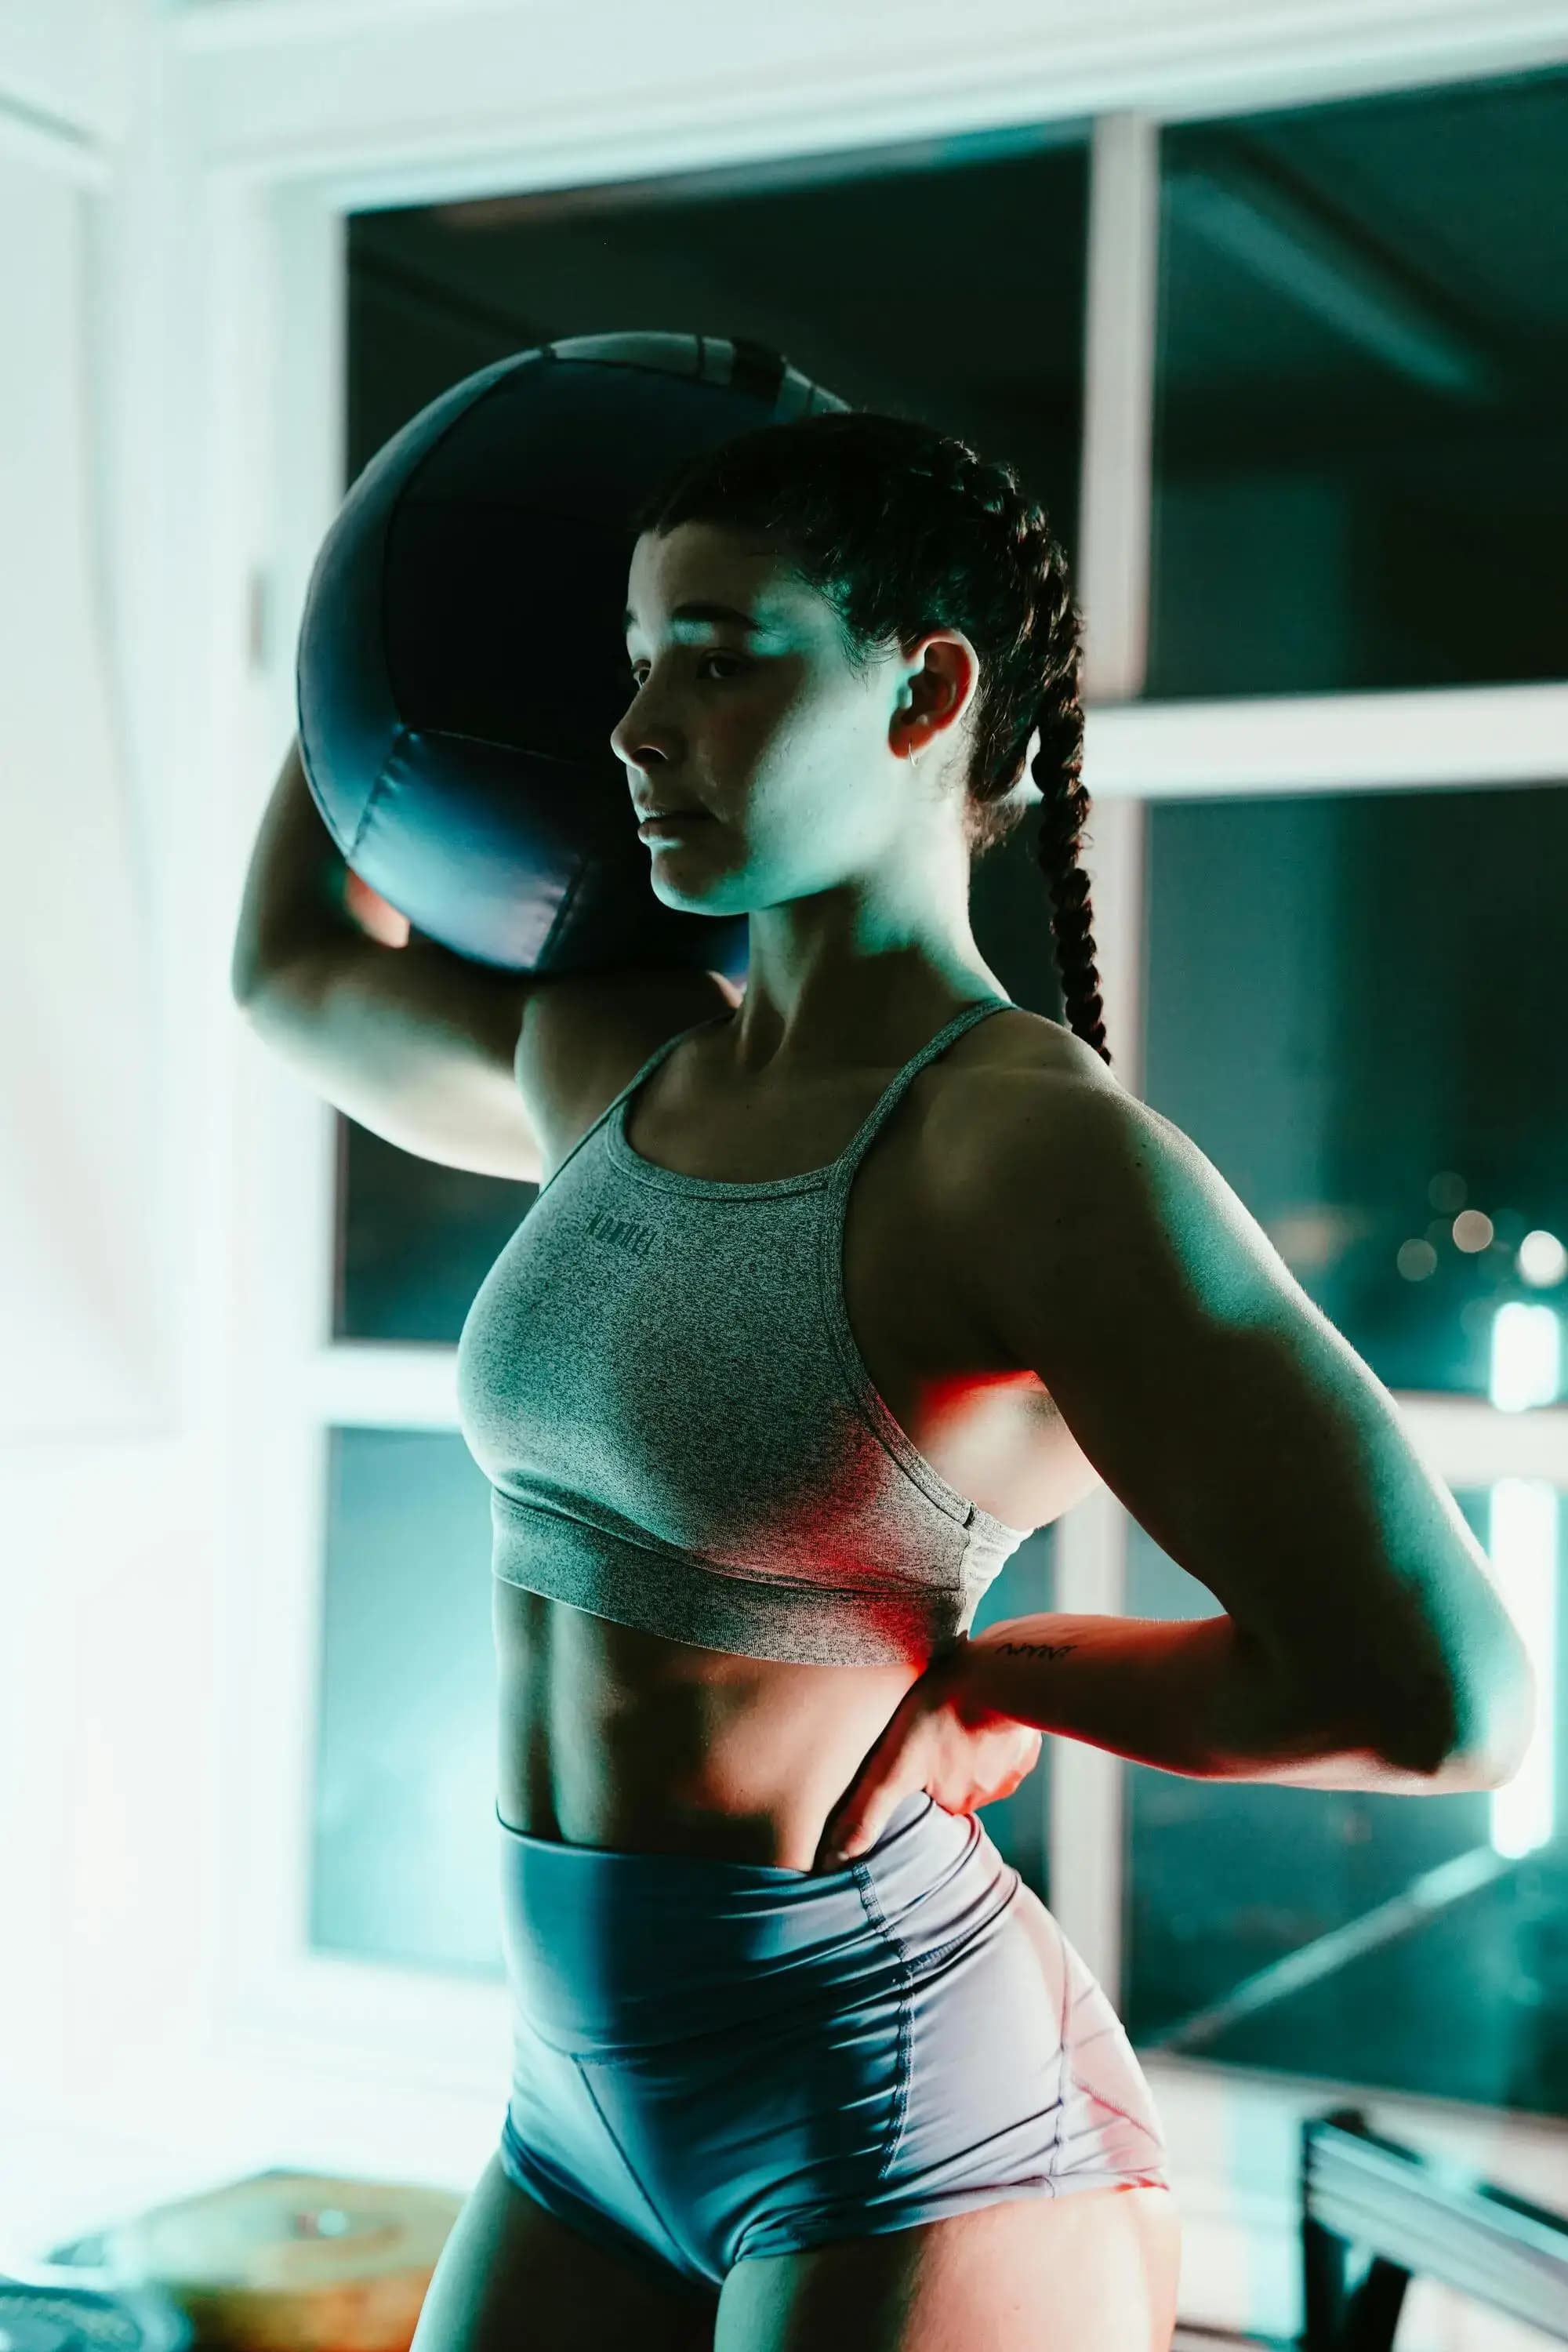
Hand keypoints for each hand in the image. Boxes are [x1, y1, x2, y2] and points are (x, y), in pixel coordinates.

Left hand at [810, 1638, 1042, 1873]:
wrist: (1000, 1674)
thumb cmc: (942, 1713)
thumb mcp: (892, 1765)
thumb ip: (868, 1810)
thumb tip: (837, 1858)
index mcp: (953, 1803)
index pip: (927, 1799)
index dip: (914, 1778)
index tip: (905, 1756)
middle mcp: (987, 1793)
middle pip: (953, 1778)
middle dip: (938, 1759)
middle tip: (924, 1726)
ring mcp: (1011, 1767)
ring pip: (978, 1756)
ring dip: (963, 1739)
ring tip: (947, 1712)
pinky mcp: (1025, 1739)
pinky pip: (1002, 1737)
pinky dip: (988, 1725)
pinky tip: (975, 1704)